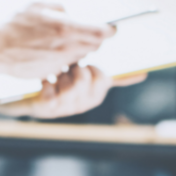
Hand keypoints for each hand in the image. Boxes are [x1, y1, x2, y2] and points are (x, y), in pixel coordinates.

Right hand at [0, 3, 114, 78]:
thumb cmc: (14, 25)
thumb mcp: (37, 6)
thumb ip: (59, 7)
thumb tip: (71, 12)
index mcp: (63, 28)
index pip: (98, 32)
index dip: (108, 30)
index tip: (112, 28)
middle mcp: (64, 47)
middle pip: (93, 46)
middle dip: (94, 40)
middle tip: (91, 33)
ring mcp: (59, 62)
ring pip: (81, 56)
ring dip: (81, 49)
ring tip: (69, 40)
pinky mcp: (52, 72)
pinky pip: (67, 65)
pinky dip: (67, 58)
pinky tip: (56, 50)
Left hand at [26, 65, 145, 118]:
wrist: (32, 101)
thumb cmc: (62, 85)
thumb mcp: (87, 77)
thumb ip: (113, 76)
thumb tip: (143, 74)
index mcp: (95, 96)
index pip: (104, 78)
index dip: (93, 69)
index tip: (85, 67)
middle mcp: (83, 105)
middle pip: (86, 77)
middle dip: (74, 67)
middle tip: (66, 71)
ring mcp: (66, 108)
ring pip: (70, 81)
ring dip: (61, 73)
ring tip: (55, 77)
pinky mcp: (48, 108)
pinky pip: (52, 87)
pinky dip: (46, 81)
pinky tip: (44, 83)